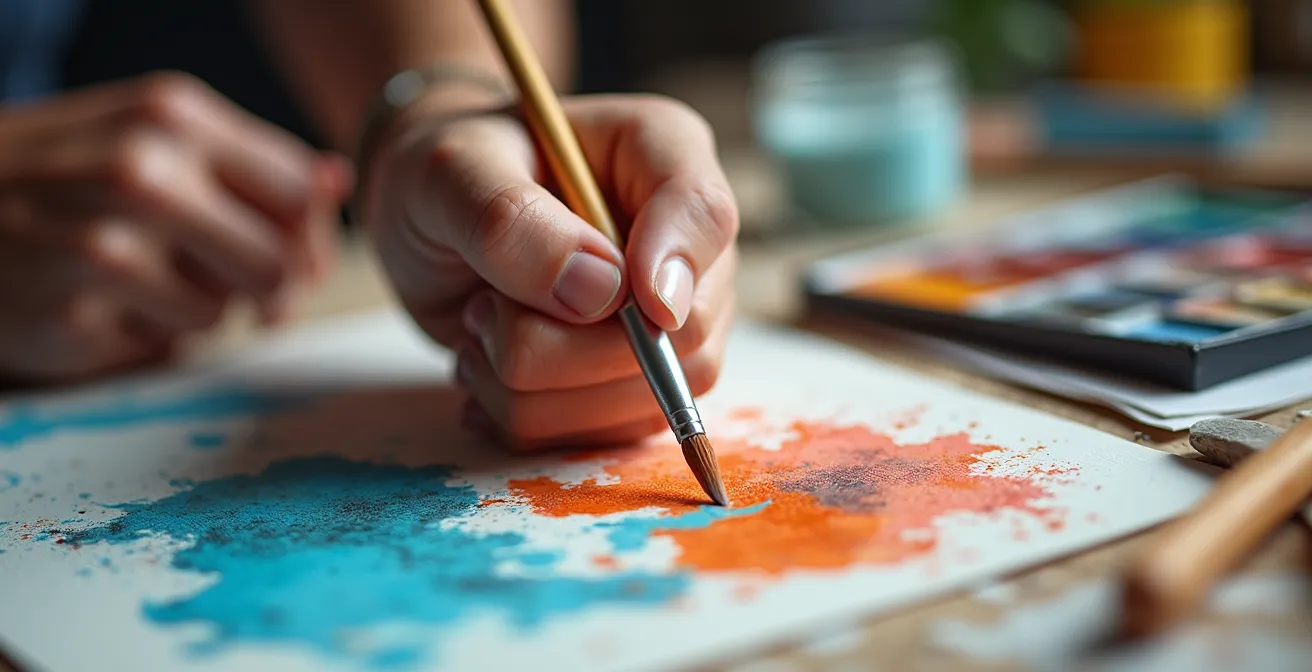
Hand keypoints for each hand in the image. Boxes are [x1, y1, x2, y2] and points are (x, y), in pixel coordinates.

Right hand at [0, 72, 352, 382]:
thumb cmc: (60, 173)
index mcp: (173, 116)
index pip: (301, 192)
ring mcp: (106, 245)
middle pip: (279, 263)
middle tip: (234, 288)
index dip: (307, 236)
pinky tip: (108, 305)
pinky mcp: (76, 314)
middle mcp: (144, 172)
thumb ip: (246, 161)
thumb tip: (338, 182)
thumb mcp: (148, 134)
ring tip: (147, 283)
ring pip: (228, 310)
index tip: (291, 254)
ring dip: (203, 310)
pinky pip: (171, 345)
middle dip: (268, 289)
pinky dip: (153, 335)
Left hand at [364, 93, 738, 448]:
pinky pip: (605, 436)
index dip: (676, 268)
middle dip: (564, 346)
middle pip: (683, 334)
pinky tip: (489, 371)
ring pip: (643, 399)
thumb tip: (601, 291)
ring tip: (480, 330)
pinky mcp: (637, 377)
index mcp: (659, 152)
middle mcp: (684, 241)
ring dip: (534, 388)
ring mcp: (669, 319)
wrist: (431, 216)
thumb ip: (511, 222)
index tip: (623, 303)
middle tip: (486, 306)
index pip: (705, 215)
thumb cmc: (450, 171)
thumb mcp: (449, 173)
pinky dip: (530, 418)